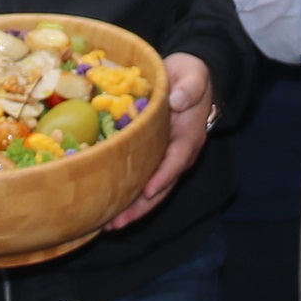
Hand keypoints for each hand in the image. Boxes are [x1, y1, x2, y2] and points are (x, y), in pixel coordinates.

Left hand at [105, 53, 213, 230]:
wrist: (191, 76)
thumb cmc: (191, 74)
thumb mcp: (193, 75)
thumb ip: (189, 87)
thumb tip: (178, 100)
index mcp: (189, 135)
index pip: (177, 160)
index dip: (163, 176)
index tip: (148, 190)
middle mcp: (179, 152)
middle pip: (162, 186)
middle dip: (141, 207)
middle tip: (118, 223)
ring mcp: (165, 156)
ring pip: (151, 189)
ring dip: (132, 208)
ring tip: (109, 225)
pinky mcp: (152, 154)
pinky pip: (141, 178)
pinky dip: (126, 194)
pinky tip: (107, 206)